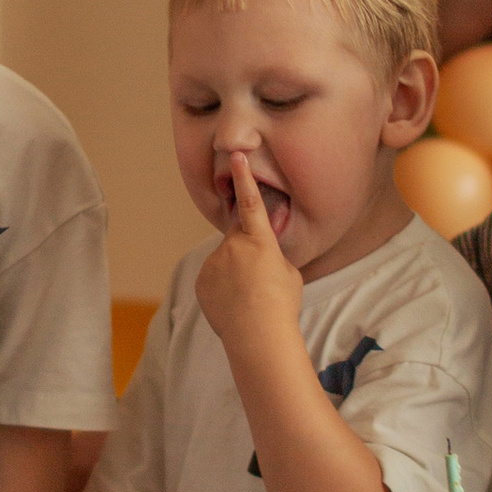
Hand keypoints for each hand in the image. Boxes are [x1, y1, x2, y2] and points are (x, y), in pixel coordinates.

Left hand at [194, 153, 304, 359]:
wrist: (258, 335)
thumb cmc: (282, 304)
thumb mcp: (289, 273)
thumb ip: (271, 256)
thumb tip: (260, 256)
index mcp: (260, 240)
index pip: (251, 202)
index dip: (245, 178)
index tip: (236, 156)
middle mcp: (233, 246)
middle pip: (237, 238)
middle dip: (246, 250)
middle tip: (259, 277)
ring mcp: (214, 263)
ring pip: (224, 260)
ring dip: (233, 271)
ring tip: (248, 297)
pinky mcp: (202, 281)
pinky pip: (212, 277)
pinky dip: (221, 287)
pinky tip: (234, 304)